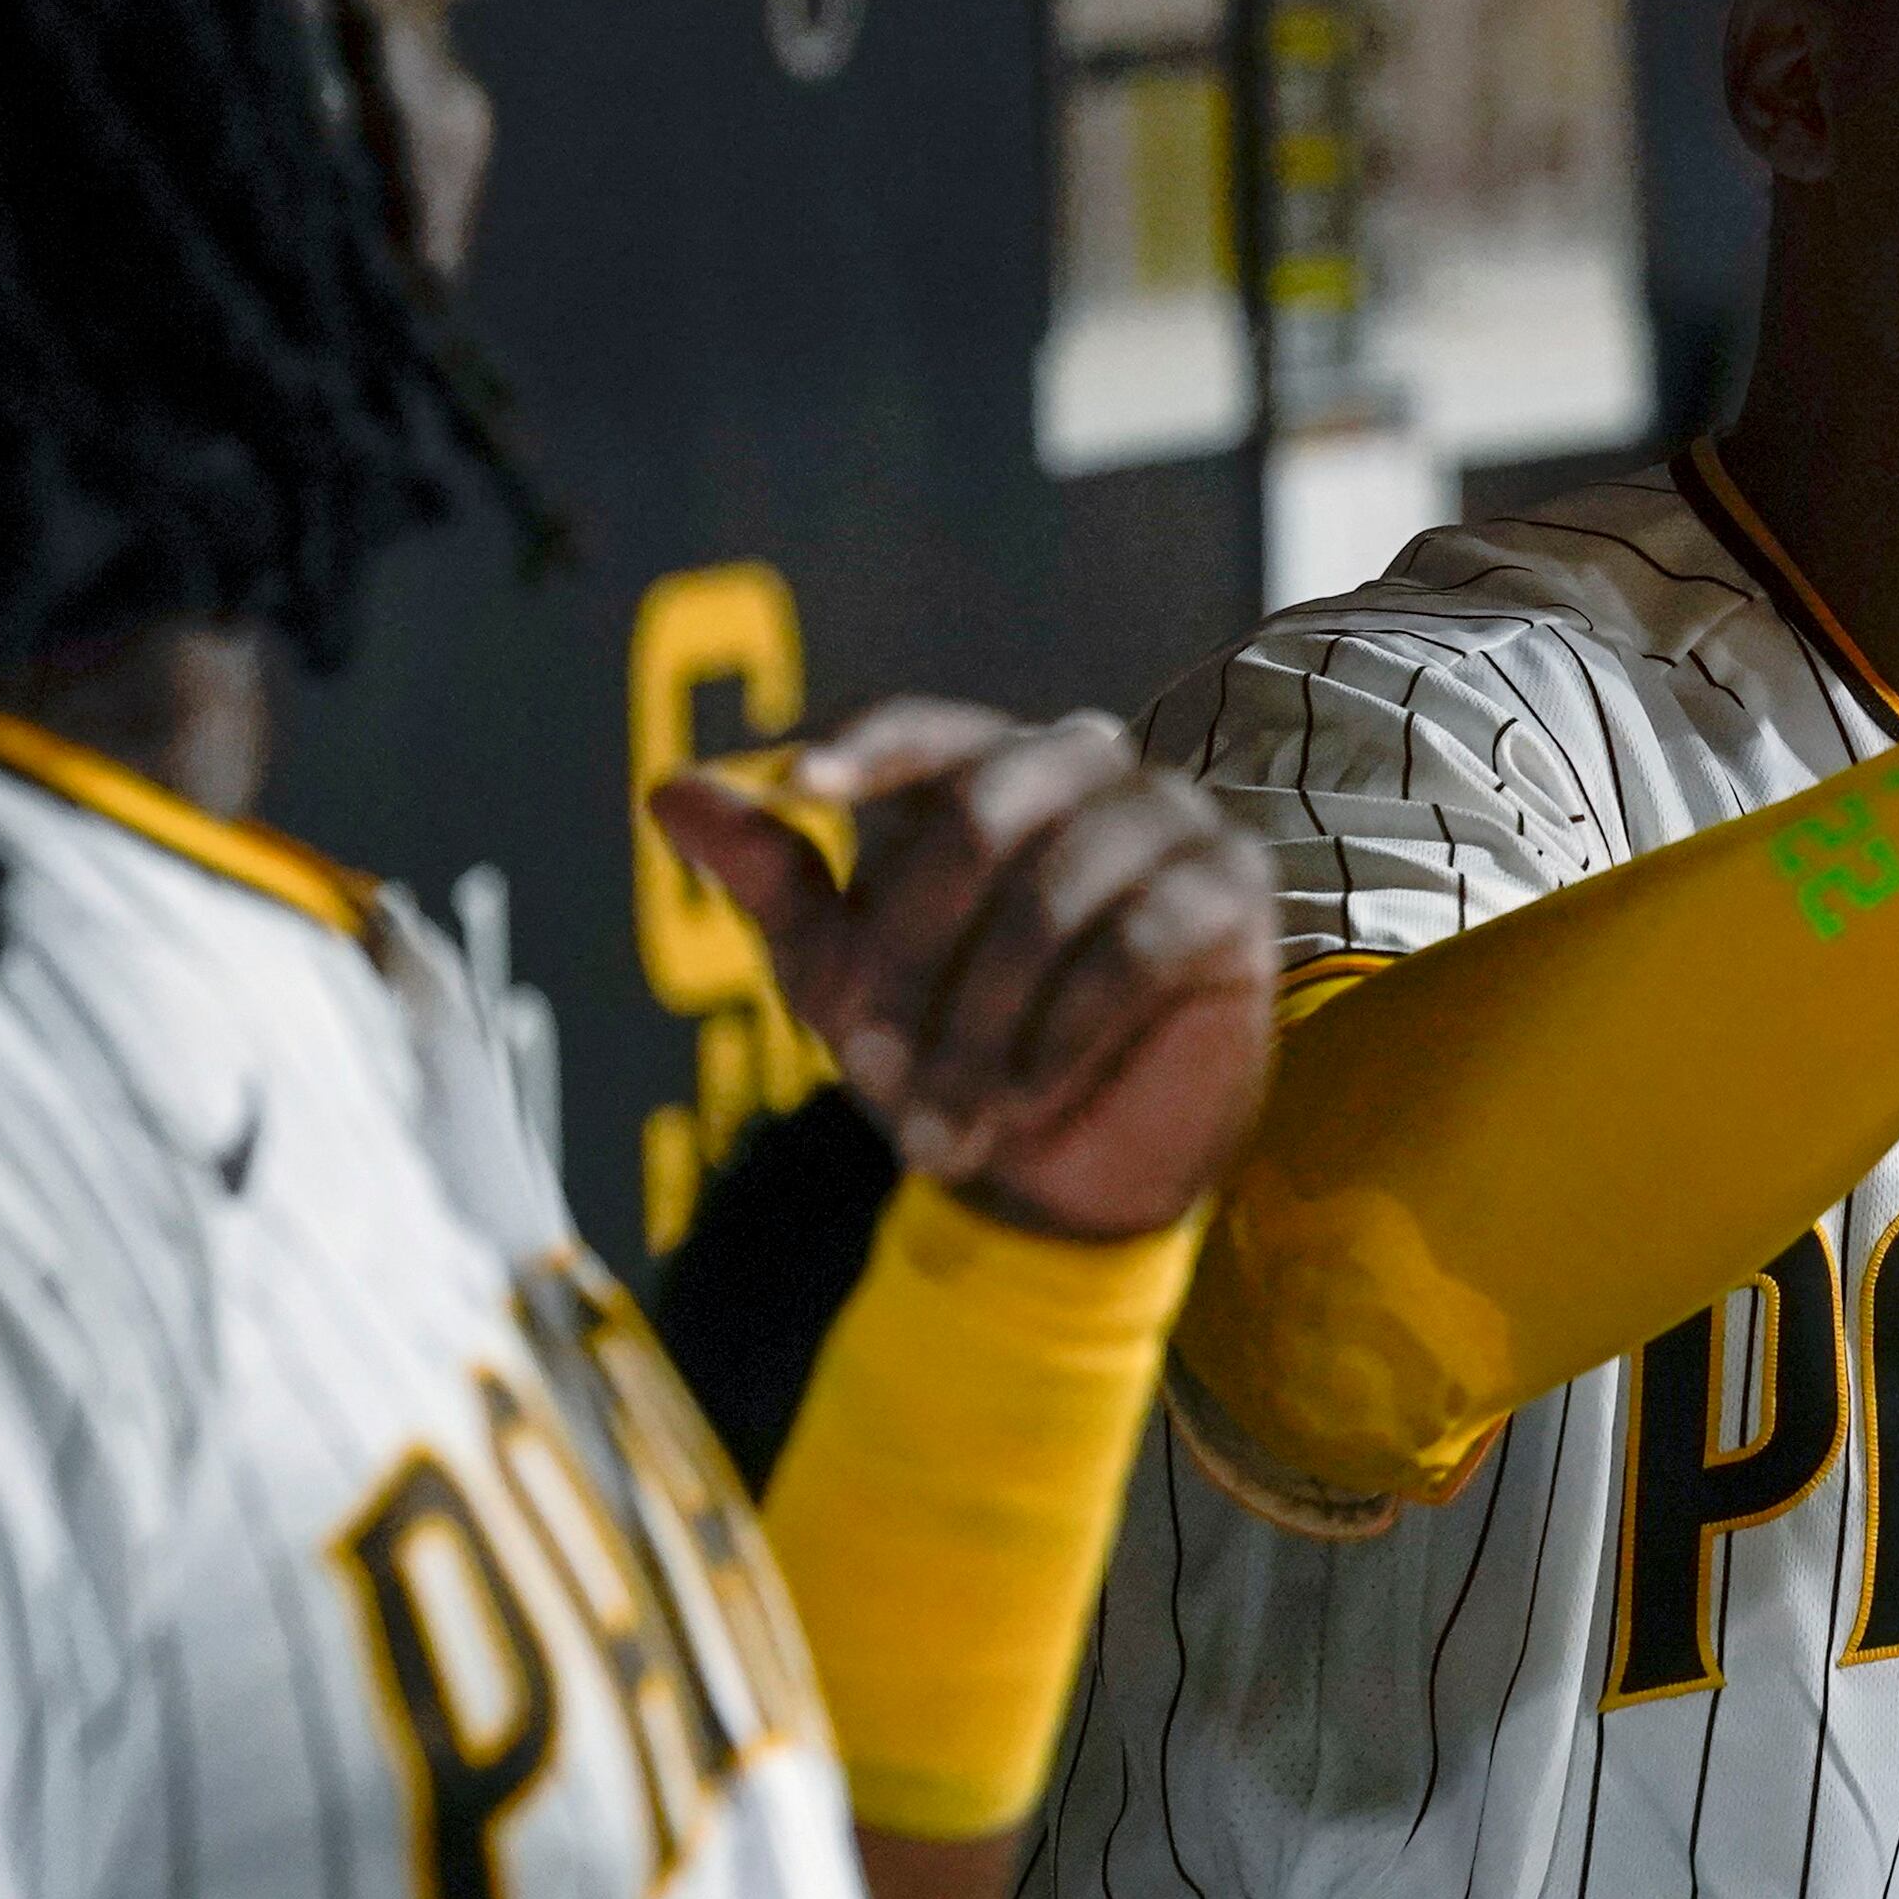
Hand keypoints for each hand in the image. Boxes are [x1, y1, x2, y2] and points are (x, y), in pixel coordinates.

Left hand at [645, 699, 1276, 1244]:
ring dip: (977, 1026)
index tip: (799, 785)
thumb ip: (771, 878)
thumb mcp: (840, 974)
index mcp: (987, 767)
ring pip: (1049, 897)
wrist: (1064, 1171)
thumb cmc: (948, 1047)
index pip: (926, 727)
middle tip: (864, 1060)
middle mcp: (1088, 765)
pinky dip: (1059, 1035)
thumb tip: (666, 790)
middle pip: (981, 813)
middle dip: (908, 952)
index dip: (867, 747)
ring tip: (937, 1123)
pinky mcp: (1232, 890)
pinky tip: (1025, 1098)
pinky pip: (1131, 948)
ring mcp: (1171, 818)